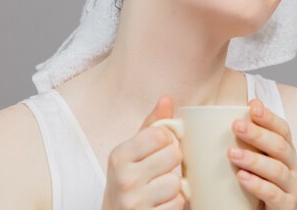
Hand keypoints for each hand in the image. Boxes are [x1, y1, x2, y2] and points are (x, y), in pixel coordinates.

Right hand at [101, 95, 185, 209]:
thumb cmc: (129, 180)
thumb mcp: (133, 151)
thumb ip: (152, 125)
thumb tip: (166, 98)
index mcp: (119, 155)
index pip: (160, 134)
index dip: (167, 140)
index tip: (159, 149)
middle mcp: (124, 178)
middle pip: (173, 154)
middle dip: (173, 163)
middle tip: (161, 170)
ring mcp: (133, 201)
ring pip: (177, 182)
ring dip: (174, 186)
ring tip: (160, 188)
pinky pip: (178, 203)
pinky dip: (174, 203)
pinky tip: (160, 203)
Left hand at [228, 99, 296, 209]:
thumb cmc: (258, 181)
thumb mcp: (253, 157)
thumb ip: (249, 135)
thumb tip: (246, 103)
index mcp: (286, 150)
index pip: (282, 129)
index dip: (269, 117)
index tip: (252, 107)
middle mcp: (294, 166)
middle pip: (279, 146)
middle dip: (258, 134)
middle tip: (236, 126)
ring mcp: (292, 187)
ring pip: (277, 170)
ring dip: (254, 160)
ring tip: (232, 154)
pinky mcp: (286, 206)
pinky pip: (273, 194)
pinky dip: (258, 185)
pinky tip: (242, 177)